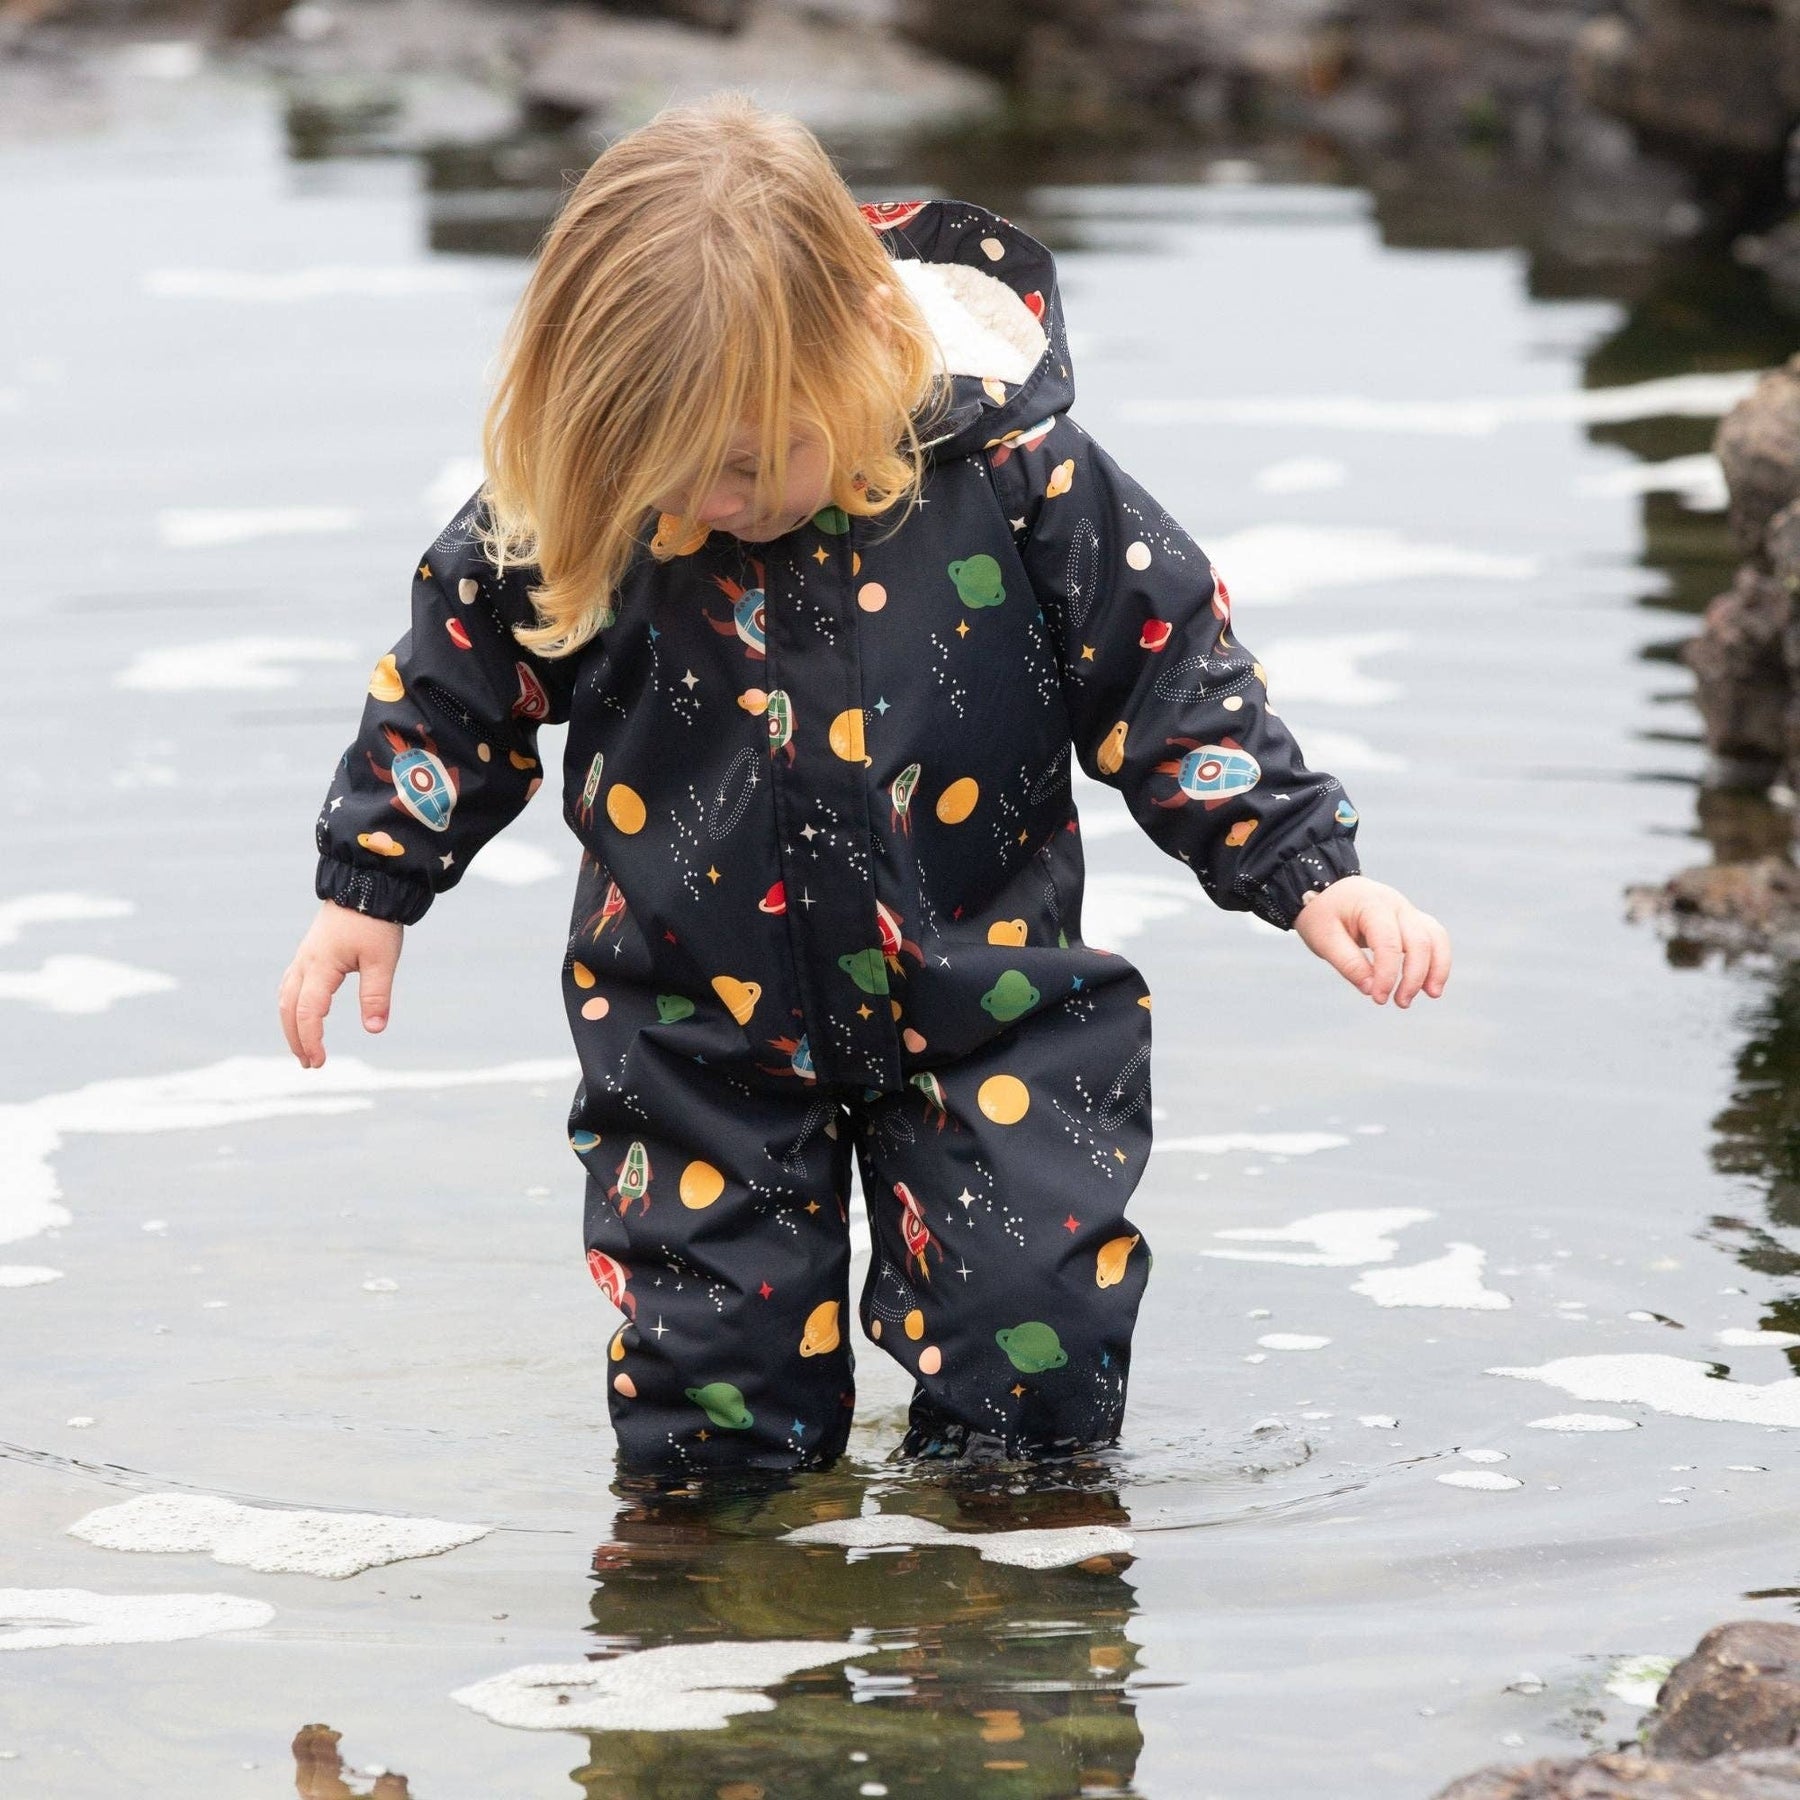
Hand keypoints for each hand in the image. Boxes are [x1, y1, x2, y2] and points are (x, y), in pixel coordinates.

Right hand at [278, 901, 403, 1067]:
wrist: (367, 885)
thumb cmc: (375, 922)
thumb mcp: (382, 961)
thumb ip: (376, 996)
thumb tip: (375, 1029)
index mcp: (321, 966)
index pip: (308, 1012)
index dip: (311, 1039)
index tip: (320, 1062)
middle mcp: (305, 963)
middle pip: (289, 1008)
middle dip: (296, 1039)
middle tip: (310, 1064)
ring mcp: (304, 956)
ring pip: (285, 997)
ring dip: (291, 1024)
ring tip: (303, 1048)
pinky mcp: (310, 952)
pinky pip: (291, 985)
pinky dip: (292, 1006)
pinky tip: (301, 1016)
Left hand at [1291, 875, 1449, 1006]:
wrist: (1327, 890)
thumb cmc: (1323, 914)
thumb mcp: (1324, 939)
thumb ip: (1348, 964)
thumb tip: (1372, 989)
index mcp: (1371, 905)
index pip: (1388, 943)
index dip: (1387, 974)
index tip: (1379, 998)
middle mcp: (1396, 905)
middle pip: (1419, 941)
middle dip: (1415, 976)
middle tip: (1401, 1003)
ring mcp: (1408, 911)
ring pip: (1435, 938)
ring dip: (1436, 968)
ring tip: (1431, 994)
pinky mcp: (1412, 920)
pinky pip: (1435, 938)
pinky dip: (1437, 960)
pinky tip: (1430, 983)